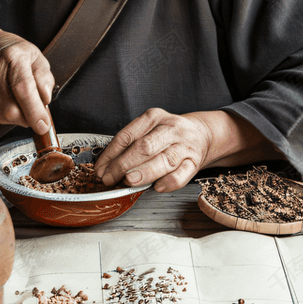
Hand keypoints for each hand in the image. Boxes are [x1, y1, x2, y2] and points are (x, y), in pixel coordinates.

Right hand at [0, 23, 54, 133]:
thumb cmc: (14, 54)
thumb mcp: (37, 57)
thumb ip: (45, 79)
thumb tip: (45, 100)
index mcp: (13, 56)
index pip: (24, 89)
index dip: (35, 111)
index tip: (44, 125)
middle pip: (12, 109)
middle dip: (28, 117)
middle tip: (35, 108)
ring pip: (4, 116)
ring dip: (18, 116)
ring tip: (19, 98)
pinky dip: (6, 114)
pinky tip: (7, 99)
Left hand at [93, 109, 214, 192]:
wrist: (201, 133)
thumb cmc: (168, 134)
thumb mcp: (148, 129)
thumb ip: (130, 145)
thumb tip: (107, 168)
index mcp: (154, 117)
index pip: (128, 135)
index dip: (111, 154)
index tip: (101, 169)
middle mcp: (171, 129)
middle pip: (145, 147)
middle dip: (124, 164)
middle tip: (110, 178)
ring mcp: (184, 146)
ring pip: (164, 160)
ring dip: (144, 173)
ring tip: (129, 181)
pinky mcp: (194, 162)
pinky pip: (182, 175)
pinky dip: (168, 182)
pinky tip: (157, 187)